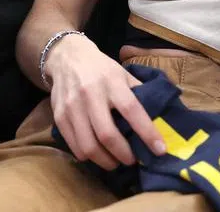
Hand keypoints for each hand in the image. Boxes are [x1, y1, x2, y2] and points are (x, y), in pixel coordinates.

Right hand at [47, 34, 164, 169]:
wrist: (66, 57)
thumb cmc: (101, 69)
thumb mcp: (122, 74)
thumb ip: (139, 93)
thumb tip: (160, 117)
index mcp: (111, 82)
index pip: (132, 110)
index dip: (147, 133)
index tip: (160, 150)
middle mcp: (90, 94)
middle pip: (107, 135)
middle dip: (124, 154)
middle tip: (132, 160)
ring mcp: (72, 106)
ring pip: (89, 146)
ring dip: (106, 161)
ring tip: (114, 161)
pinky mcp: (59, 116)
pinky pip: (75, 146)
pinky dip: (88, 156)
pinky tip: (97, 153)